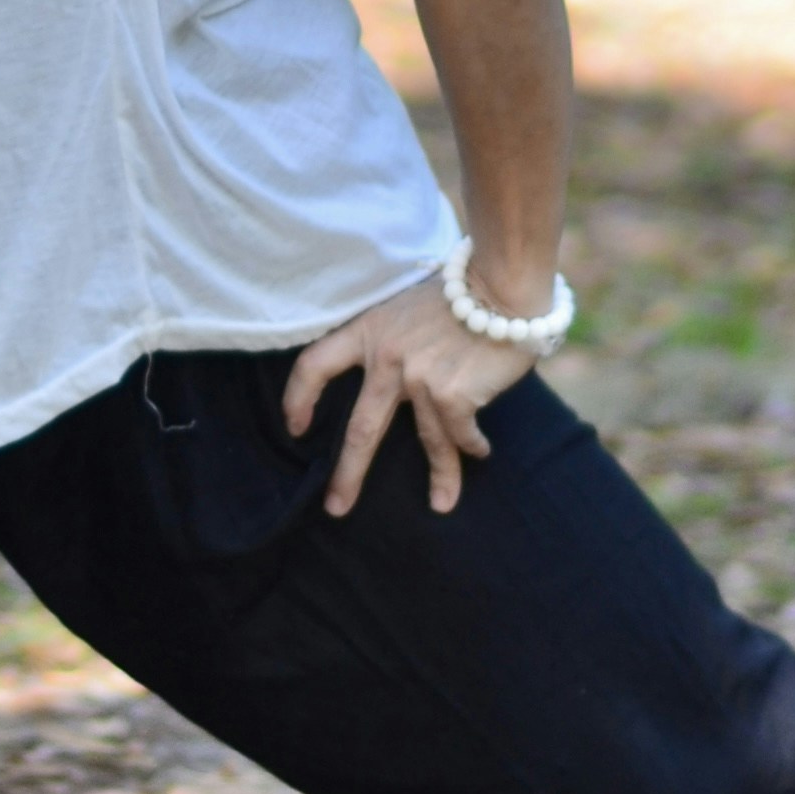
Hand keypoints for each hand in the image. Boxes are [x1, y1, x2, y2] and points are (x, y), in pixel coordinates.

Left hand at [284, 275, 536, 517]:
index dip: (298, 397)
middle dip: (348, 475)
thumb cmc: (459, 292)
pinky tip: (480, 453)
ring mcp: (418, 378)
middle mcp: (387, 357)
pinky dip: (472, 447)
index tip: (294, 428)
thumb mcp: (407, 306)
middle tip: (335, 508)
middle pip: (360, 429)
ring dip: (440, 477)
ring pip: (425, 441)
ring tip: (442, 504)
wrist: (500, 285)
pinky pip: (459, 434)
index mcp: (369, 330)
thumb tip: (388, 377)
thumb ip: (393, 338)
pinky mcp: (451, 395)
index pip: (315, 364)